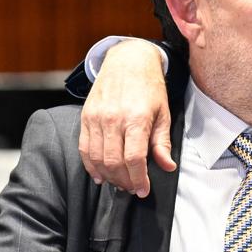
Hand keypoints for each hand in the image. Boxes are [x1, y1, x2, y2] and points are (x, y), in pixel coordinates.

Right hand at [79, 38, 174, 197]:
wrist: (127, 61)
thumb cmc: (149, 88)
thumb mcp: (163, 114)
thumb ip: (162, 143)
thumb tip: (167, 166)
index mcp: (136, 118)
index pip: (134, 159)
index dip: (139, 179)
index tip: (143, 190)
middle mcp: (113, 119)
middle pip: (114, 162)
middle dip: (124, 181)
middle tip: (133, 188)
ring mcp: (96, 118)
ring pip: (97, 158)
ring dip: (108, 176)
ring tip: (119, 183)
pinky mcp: (85, 117)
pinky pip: (84, 148)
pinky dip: (90, 165)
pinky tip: (100, 175)